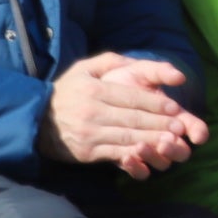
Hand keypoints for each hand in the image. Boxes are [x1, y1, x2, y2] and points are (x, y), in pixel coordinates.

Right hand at [35, 54, 206, 178]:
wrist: (36, 119)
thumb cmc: (67, 91)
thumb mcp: (85, 68)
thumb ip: (112, 61)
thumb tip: (138, 62)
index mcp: (94, 90)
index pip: (132, 97)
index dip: (156, 103)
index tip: (176, 108)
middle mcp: (92, 112)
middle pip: (134, 118)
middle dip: (160, 123)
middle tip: (181, 127)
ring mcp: (90, 134)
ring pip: (128, 137)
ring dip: (153, 141)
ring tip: (173, 142)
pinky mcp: (87, 152)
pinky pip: (115, 154)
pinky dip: (135, 155)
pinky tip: (150, 155)